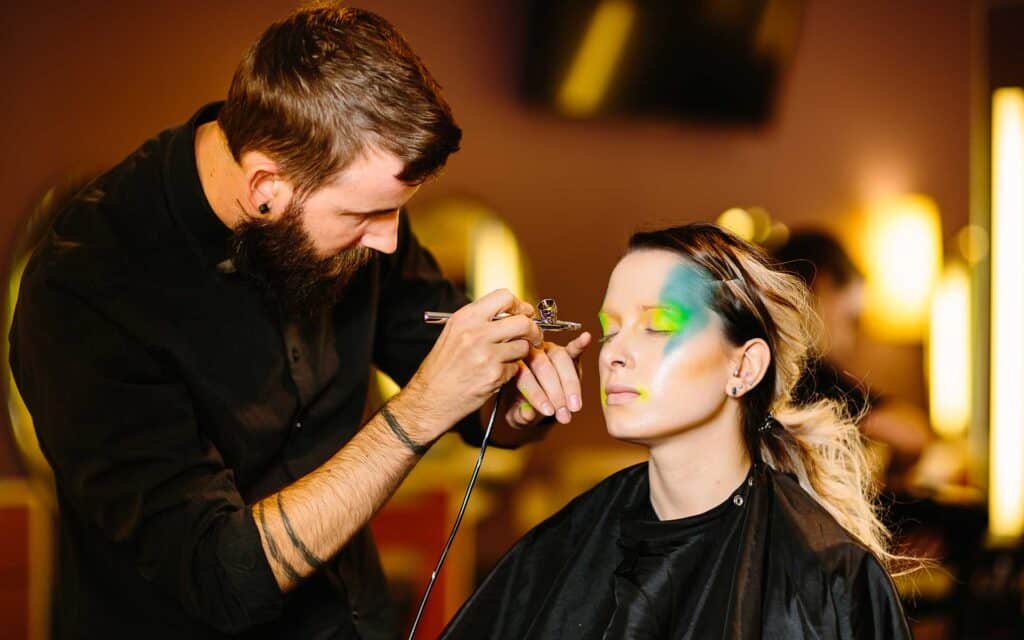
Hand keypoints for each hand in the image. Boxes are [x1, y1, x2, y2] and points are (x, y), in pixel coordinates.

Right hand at [402, 289, 542, 440]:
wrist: (430, 398)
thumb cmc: (442, 369)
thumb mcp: (454, 334)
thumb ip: (480, 321)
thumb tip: (511, 313)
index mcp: (465, 318)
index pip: (504, 297)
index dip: (520, 305)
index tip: (525, 314)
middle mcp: (475, 333)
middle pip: (522, 321)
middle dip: (533, 330)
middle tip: (534, 337)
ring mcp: (486, 355)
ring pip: (523, 346)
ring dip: (521, 353)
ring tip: (508, 359)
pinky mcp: (494, 375)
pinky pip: (516, 368)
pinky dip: (511, 371)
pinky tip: (496, 375)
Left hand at [506, 332, 591, 427]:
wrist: (531, 402)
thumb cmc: (521, 405)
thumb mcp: (516, 414)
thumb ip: (519, 415)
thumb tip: (528, 414)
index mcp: (511, 364)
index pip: (523, 376)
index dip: (537, 394)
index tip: (548, 411)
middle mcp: (528, 353)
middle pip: (542, 366)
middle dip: (556, 392)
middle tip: (563, 413)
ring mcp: (547, 350)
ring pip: (560, 358)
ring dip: (570, 383)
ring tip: (575, 405)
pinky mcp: (565, 351)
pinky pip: (571, 347)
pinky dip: (579, 344)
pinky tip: (586, 339)